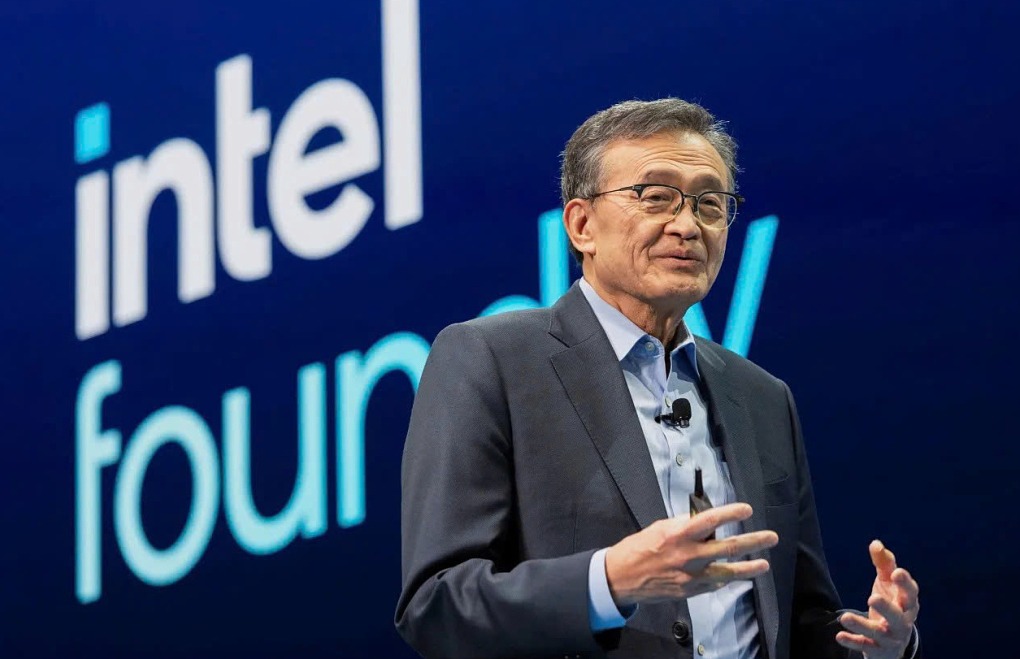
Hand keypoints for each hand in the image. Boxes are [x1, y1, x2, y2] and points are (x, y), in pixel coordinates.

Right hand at [604, 502, 777, 607]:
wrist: (622, 577)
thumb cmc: (639, 548)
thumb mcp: (660, 528)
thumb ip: (683, 525)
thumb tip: (704, 523)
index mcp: (679, 535)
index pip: (711, 520)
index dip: (732, 513)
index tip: (747, 510)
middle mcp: (688, 556)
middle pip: (728, 548)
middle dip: (753, 542)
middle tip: (771, 538)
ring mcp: (691, 576)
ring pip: (728, 572)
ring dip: (749, 568)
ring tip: (764, 564)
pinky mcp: (690, 591)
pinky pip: (714, 584)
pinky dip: (724, 578)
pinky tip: (732, 575)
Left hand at [836, 540, 919, 658]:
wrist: (893, 644)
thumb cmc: (891, 605)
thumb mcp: (888, 585)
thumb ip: (884, 565)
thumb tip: (876, 543)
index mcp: (907, 603)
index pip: (910, 593)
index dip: (905, 584)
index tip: (896, 573)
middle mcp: (902, 622)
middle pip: (897, 617)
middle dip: (887, 608)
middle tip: (872, 597)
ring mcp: (890, 638)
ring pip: (879, 633)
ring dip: (862, 625)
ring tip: (844, 617)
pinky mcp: (876, 649)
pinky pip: (865, 646)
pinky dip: (853, 641)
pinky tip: (839, 635)